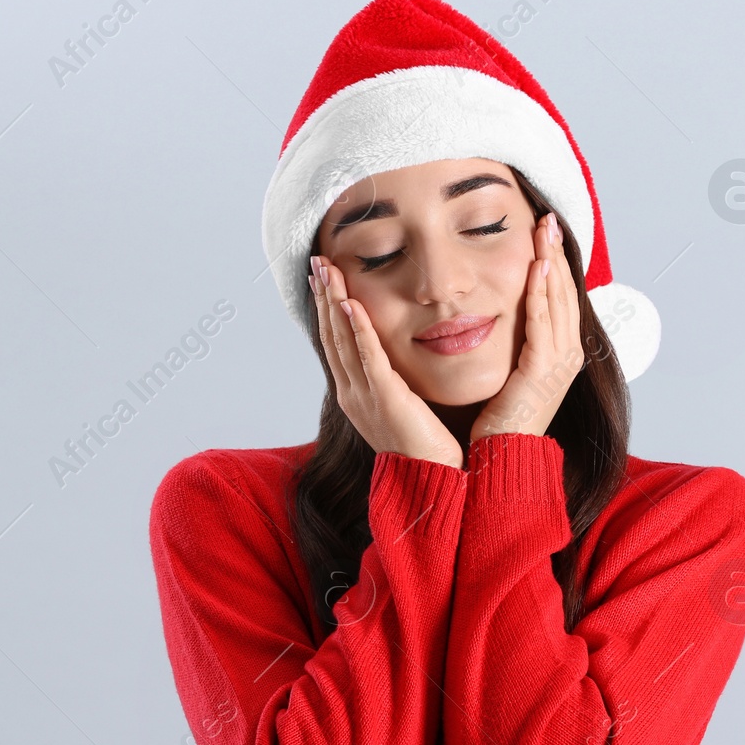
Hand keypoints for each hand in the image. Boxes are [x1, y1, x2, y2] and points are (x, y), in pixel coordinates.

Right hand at [310, 254, 465, 469]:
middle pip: (331, 334)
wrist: (428, 482)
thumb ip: (394, 381)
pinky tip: (350, 303)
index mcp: (354, 393)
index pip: (335, 341)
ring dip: (333, 301)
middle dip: (322, 296)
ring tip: (326, 270)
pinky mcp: (385, 397)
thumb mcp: (401, 406)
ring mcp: (364, 395)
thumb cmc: (422, 447)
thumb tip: (396, 361)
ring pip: (342, 339)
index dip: (326, 307)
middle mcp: (352, 392)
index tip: (323, 277)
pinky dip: (357, 328)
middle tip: (316, 262)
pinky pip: (368, 357)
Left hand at [470, 211, 583, 440]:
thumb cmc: (501, 419)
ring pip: (558, 302)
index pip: (562, 296)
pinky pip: (543, 324)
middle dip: (556, 254)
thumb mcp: (513, 369)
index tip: (545, 232)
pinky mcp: (542, 371)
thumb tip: (504, 314)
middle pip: (565, 292)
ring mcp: (559, 363)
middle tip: (547, 219)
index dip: (555, 262)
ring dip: (551, 264)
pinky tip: (536, 269)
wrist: (502, 457)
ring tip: (543, 232)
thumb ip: (515, 341)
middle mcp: (567, 354)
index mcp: (563, 352)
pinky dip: (541, 295)